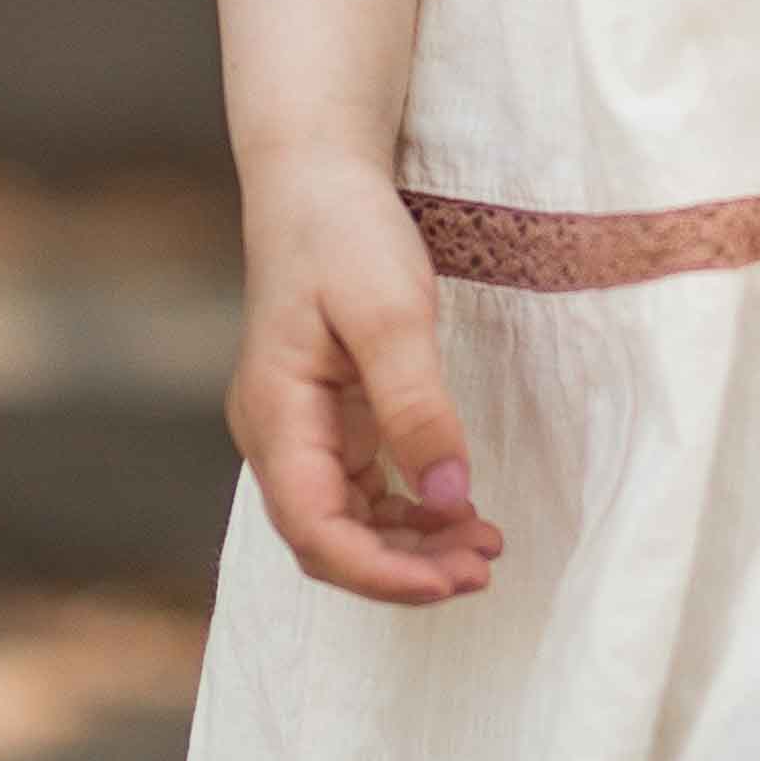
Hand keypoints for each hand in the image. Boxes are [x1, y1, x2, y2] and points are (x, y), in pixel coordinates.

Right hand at [226, 152, 502, 607]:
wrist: (316, 179)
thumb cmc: (344, 232)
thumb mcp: (390, 311)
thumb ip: (417, 407)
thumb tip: (448, 498)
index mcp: (275, 413)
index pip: (313, 527)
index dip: (379, 571)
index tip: (450, 580)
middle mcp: (275, 436)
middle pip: (327, 541)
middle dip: (403, 570)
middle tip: (484, 568)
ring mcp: (298, 433)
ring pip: (345, 524)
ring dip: (411, 549)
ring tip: (484, 549)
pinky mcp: (326, 423)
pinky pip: (360, 494)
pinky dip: (407, 516)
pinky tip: (458, 515)